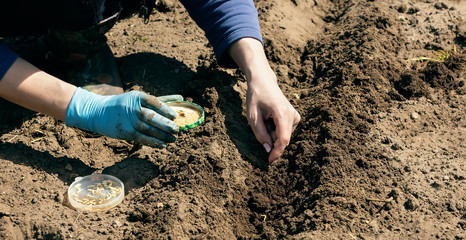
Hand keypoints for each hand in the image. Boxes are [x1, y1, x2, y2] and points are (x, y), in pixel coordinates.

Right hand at [66, 88, 182, 147]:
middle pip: (151, 116)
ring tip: (173, 139)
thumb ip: (160, 100)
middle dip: (165, 124)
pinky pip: (141, 138)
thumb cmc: (124, 104)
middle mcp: (132, 107)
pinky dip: (152, 142)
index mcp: (137, 96)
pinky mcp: (124, 131)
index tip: (175, 116)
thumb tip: (181, 98)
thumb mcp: (139, 99)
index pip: (154, 102)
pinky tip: (162, 145)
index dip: (166, 109)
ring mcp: (127, 120)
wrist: (98, 111)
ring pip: (147, 129)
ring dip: (161, 135)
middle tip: (177, 130)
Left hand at [228, 38, 299, 164]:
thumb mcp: (252, 116)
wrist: (264, 82)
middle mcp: (292, 114)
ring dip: (271, 133)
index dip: (277, 152)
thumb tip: (268, 151)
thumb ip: (260, 134)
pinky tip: (270, 118)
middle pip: (282, 139)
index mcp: (281, 112)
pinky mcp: (295, 118)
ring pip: (282, 136)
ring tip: (264, 118)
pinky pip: (284, 132)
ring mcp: (295, 116)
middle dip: (270, 139)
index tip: (270, 161)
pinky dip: (274, 129)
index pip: (283, 139)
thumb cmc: (256, 97)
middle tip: (260, 124)